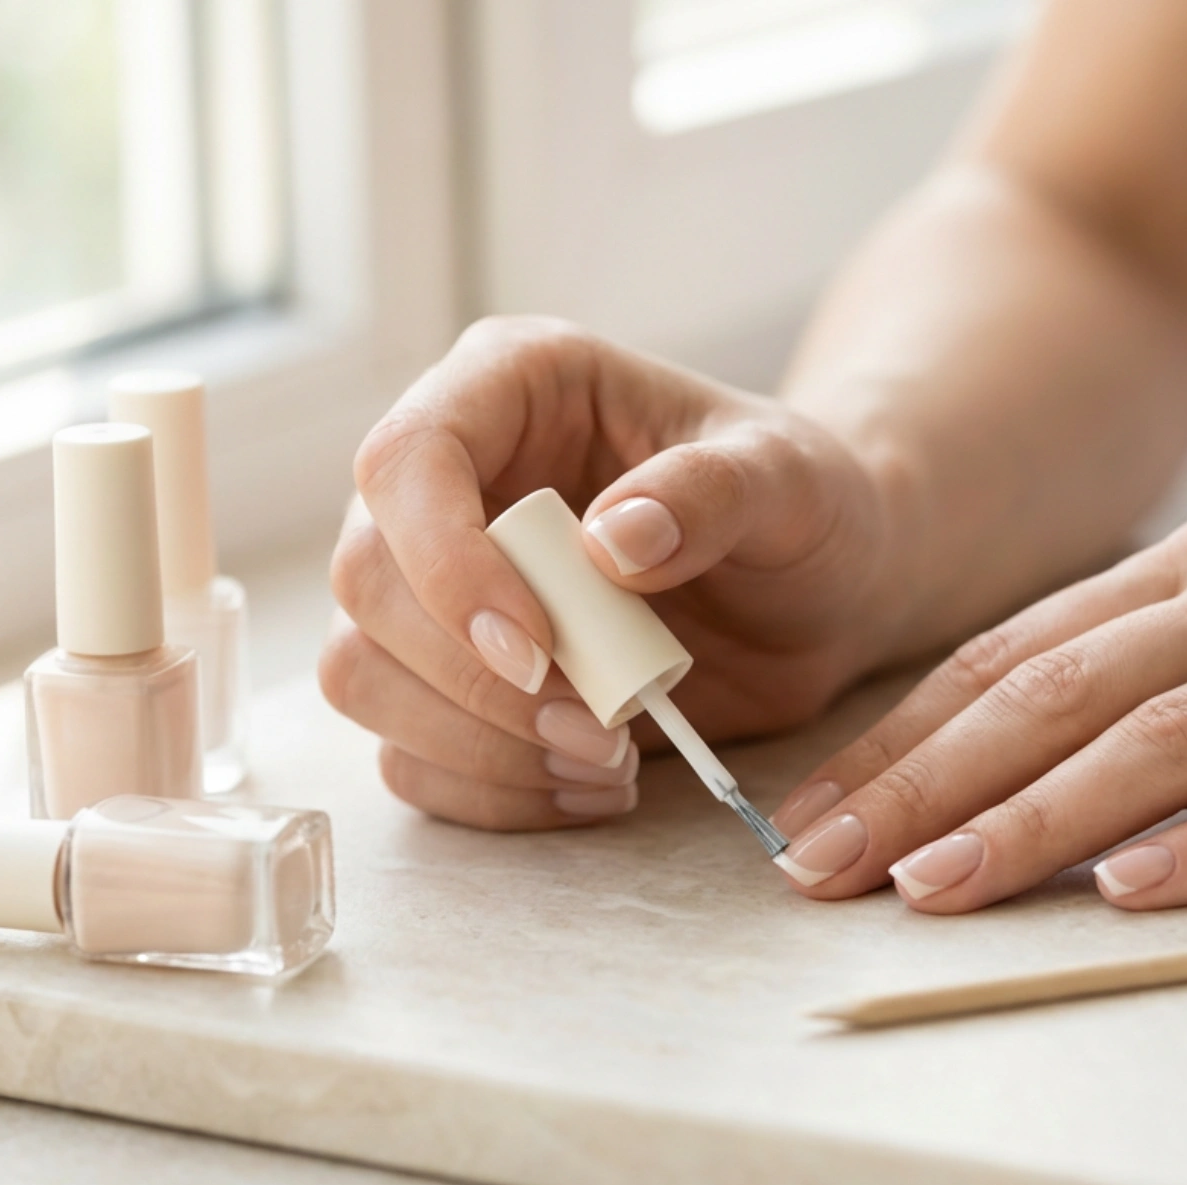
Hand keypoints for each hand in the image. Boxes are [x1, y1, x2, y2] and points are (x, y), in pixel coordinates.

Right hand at [320, 317, 902, 828]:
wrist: (822, 588)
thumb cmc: (801, 504)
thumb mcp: (790, 479)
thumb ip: (714, 492)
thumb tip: (614, 540)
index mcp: (513, 389)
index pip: (406, 462)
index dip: (448, 565)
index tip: (540, 651)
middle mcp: (454, 483)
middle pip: (367, 583)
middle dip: (472, 681)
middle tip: (602, 732)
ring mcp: (439, 585)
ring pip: (364, 673)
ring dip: (477, 746)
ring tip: (609, 764)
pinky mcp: (454, 680)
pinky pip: (408, 753)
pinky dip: (489, 793)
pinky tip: (590, 790)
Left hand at [769, 488, 1186, 910]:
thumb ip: (1142, 656)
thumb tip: (997, 749)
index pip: (1014, 656)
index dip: (904, 737)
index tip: (815, 812)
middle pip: (1059, 696)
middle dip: (927, 783)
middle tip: (828, 862)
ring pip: (1164, 742)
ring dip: (1039, 817)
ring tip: (939, 884)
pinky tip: (1137, 889)